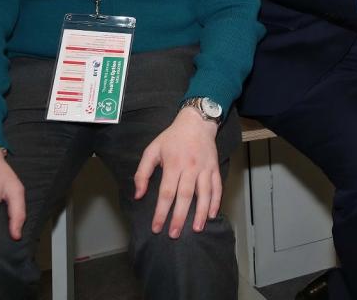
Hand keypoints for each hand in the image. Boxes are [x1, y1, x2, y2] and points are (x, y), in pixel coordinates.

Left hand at [134, 108, 221, 237]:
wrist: (196, 122)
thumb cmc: (172, 137)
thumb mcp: (152, 150)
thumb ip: (142, 172)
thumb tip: (138, 195)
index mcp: (173, 164)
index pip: (167, 192)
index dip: (161, 211)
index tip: (156, 227)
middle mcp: (190, 167)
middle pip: (185, 196)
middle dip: (180, 217)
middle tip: (174, 234)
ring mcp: (204, 168)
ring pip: (204, 193)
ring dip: (201, 213)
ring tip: (197, 229)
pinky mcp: (214, 167)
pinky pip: (217, 186)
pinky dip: (216, 201)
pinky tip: (213, 214)